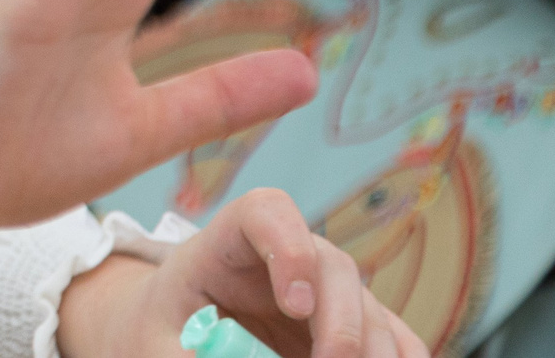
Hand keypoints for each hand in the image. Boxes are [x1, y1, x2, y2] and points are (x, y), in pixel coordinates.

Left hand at [58, 191, 426, 357]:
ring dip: (376, 352)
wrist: (166, 337)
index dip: (290, 248)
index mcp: (228, 242)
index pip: (267, 211)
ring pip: (373, 310)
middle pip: (335, 266)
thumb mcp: (157, 343)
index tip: (294, 303)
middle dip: (343, 324)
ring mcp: (328, 294)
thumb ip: (190, 353)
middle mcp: (290, 257)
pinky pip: (397, 344)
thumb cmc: (160, 331)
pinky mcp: (355, 331)